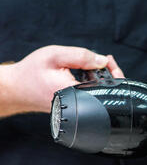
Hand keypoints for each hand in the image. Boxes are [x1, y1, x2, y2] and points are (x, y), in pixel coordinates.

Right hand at [0, 45, 124, 114]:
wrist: (15, 88)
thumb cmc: (31, 72)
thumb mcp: (55, 56)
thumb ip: (81, 56)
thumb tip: (103, 61)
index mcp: (74, 93)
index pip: (106, 87)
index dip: (113, 73)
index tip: (109, 61)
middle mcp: (77, 105)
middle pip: (105, 92)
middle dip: (110, 75)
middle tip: (106, 61)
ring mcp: (76, 108)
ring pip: (98, 94)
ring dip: (102, 79)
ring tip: (97, 65)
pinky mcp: (74, 106)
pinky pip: (90, 95)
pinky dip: (93, 84)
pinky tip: (89, 74)